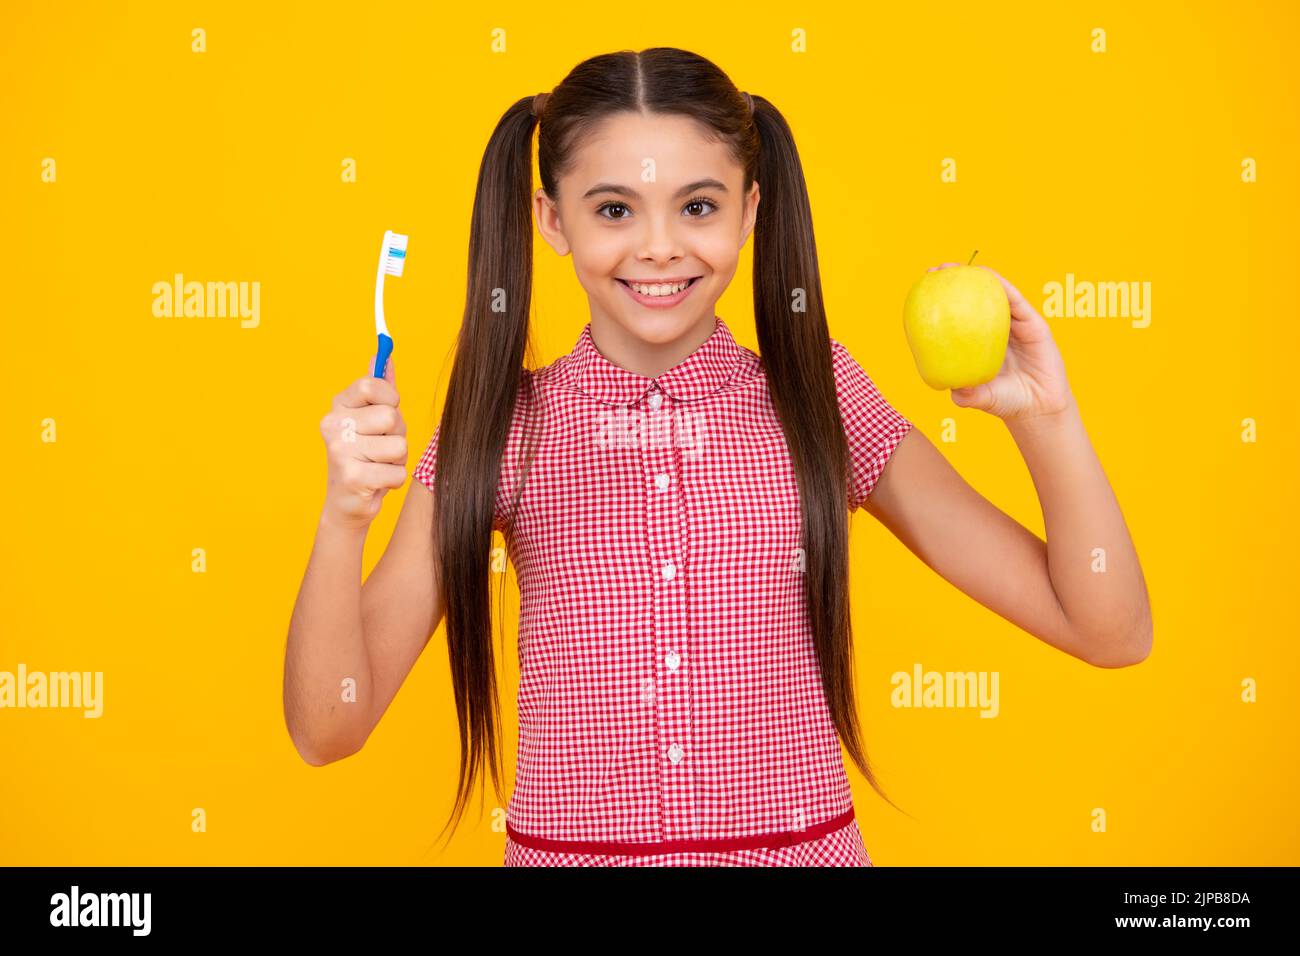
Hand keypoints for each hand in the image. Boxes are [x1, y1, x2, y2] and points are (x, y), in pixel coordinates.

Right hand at [318, 356, 407, 528]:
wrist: (347, 503)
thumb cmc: (366, 456)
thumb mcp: (372, 419)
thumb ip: (380, 388)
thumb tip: (384, 355)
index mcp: (338, 406)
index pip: (371, 384)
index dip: (390, 398)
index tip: (386, 410)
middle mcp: (333, 425)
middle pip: (391, 417)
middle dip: (397, 435)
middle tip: (381, 448)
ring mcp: (339, 451)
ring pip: (398, 446)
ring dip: (397, 460)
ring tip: (378, 465)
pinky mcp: (352, 477)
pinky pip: (398, 472)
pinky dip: (394, 480)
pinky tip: (376, 482)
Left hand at [928, 262, 1074, 421]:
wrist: (1039, 408)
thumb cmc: (1007, 403)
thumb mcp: (980, 398)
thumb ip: (965, 395)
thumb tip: (949, 387)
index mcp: (978, 344)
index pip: (956, 318)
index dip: (940, 302)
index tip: (921, 289)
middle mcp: (994, 331)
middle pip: (973, 299)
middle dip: (954, 280)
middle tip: (935, 270)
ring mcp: (1014, 326)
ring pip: (996, 295)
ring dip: (979, 277)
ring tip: (960, 267)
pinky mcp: (1034, 324)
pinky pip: (1017, 302)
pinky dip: (1004, 287)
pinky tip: (990, 277)